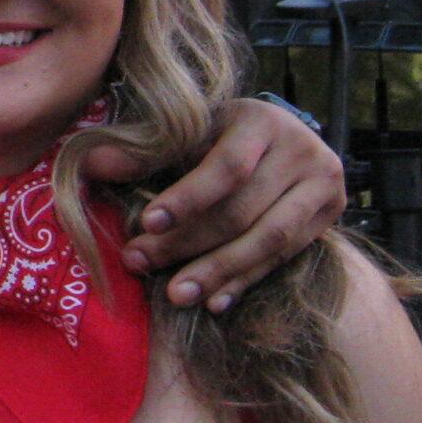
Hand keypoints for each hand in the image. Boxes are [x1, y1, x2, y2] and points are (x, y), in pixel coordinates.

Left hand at [84, 97, 342, 312]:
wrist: (285, 139)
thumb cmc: (223, 135)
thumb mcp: (188, 134)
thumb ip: (144, 153)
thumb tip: (89, 164)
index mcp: (261, 121)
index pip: (226, 168)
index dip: (186, 199)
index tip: (146, 225)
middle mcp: (302, 150)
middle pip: (242, 210)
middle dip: (188, 243)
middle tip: (143, 264)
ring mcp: (323, 185)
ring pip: (268, 240)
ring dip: (218, 272)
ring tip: (178, 295)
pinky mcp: (332, 215)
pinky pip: (284, 257)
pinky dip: (245, 280)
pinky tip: (214, 300)